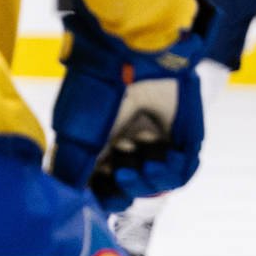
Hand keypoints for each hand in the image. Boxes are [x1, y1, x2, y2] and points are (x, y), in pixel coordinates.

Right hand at [49, 0, 212, 212]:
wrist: (133, 57)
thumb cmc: (98, 93)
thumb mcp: (75, 137)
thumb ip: (71, 171)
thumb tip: (70, 199)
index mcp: (99, 147)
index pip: (102, 185)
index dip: (101, 194)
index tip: (97, 195)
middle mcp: (128, 146)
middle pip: (130, 189)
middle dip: (125, 189)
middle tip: (121, 173)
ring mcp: (156, 142)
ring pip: (157, 183)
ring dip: (148, 181)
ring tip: (143, 166)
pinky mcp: (184, 137)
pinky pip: (183, 170)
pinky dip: (172, 171)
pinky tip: (162, 158)